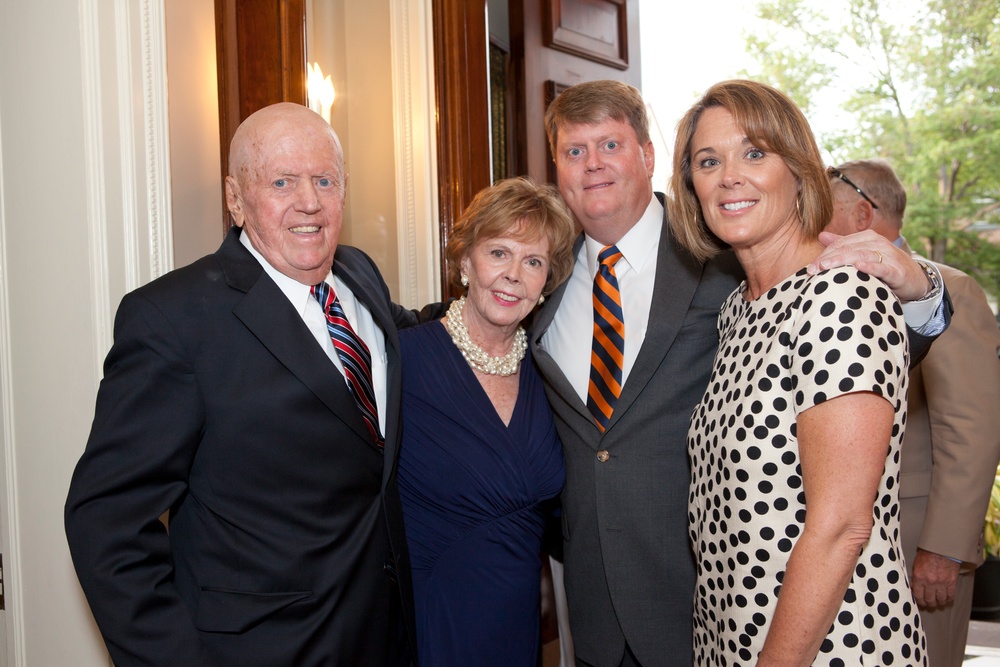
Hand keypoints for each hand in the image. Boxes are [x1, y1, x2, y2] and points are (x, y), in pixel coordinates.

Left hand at [807, 231, 930, 301]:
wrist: (916, 279)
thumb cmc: (886, 266)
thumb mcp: (864, 253)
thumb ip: (843, 244)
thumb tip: (821, 236)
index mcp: (867, 238)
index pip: (840, 244)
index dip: (824, 255)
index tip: (809, 268)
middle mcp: (877, 243)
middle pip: (848, 249)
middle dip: (828, 259)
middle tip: (812, 270)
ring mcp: (888, 256)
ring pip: (861, 256)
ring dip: (842, 261)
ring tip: (826, 268)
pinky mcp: (897, 271)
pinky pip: (882, 268)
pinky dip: (870, 267)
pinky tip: (858, 267)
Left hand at [910, 548, 960, 608]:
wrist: (942, 548)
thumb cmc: (928, 553)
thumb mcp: (916, 563)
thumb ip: (915, 576)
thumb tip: (913, 587)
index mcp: (919, 576)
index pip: (917, 595)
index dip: (919, 600)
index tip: (920, 601)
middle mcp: (930, 582)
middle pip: (929, 599)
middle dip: (929, 603)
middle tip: (929, 603)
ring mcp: (941, 583)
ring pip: (940, 600)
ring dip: (939, 603)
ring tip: (938, 602)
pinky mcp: (952, 582)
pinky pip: (950, 596)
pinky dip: (948, 599)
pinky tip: (947, 600)